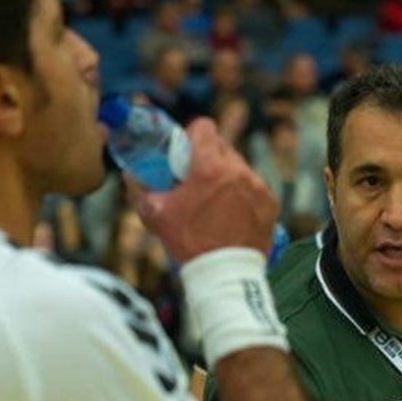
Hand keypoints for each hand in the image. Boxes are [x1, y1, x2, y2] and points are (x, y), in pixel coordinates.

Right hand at [129, 118, 279, 262]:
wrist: (224, 273)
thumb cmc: (189, 243)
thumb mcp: (156, 214)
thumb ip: (140, 188)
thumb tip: (130, 175)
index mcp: (210, 167)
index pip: (204, 127)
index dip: (192, 134)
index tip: (187, 148)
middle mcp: (238, 171)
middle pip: (223, 146)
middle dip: (210, 157)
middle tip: (198, 178)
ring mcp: (258, 186)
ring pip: (240, 167)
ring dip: (228, 176)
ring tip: (216, 199)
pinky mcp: (271, 202)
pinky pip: (255, 187)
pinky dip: (245, 194)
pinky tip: (234, 212)